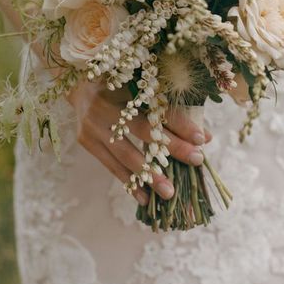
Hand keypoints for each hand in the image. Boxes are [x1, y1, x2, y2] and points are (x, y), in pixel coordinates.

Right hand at [67, 78, 211, 205]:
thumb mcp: (143, 89)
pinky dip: (129, 183)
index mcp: (122, 86)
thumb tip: (204, 137)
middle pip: (143, 131)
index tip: (201, 139)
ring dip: (149, 175)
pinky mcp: (87, 141)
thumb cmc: (120, 85)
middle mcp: (107, 105)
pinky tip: (144, 198)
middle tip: (195, 161)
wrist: (79, 86)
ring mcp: (94, 125)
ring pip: (126, 154)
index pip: (156, 108)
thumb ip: (171, 111)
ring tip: (169, 191)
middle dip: (172, 148)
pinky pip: (111, 166)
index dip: (180, 123)